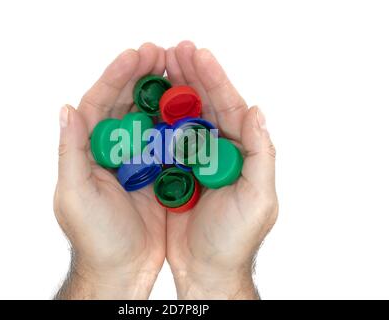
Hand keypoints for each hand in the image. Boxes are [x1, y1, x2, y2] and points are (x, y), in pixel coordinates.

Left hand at [53, 43, 166, 298]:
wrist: (124, 268)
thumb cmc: (95, 237)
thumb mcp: (77, 195)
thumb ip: (72, 152)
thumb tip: (67, 109)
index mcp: (89, 151)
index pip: (98, 104)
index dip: (114, 77)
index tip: (135, 56)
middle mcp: (112, 150)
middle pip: (125, 104)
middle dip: (141, 76)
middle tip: (161, 53)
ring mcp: (136, 160)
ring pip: (149, 117)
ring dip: (161, 93)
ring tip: (178, 70)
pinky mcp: (157, 172)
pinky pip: (167, 140)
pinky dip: (177, 122)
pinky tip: (190, 106)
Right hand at [165, 41, 277, 298]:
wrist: (206, 269)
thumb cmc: (235, 239)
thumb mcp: (258, 199)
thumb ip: (261, 154)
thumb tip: (257, 112)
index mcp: (240, 151)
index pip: (229, 107)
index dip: (214, 79)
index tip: (197, 55)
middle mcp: (217, 150)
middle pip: (203, 105)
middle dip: (190, 76)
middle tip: (173, 50)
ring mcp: (192, 159)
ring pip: (180, 117)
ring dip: (170, 91)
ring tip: (157, 65)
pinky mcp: (172, 172)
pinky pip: (162, 140)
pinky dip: (153, 120)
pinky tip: (142, 103)